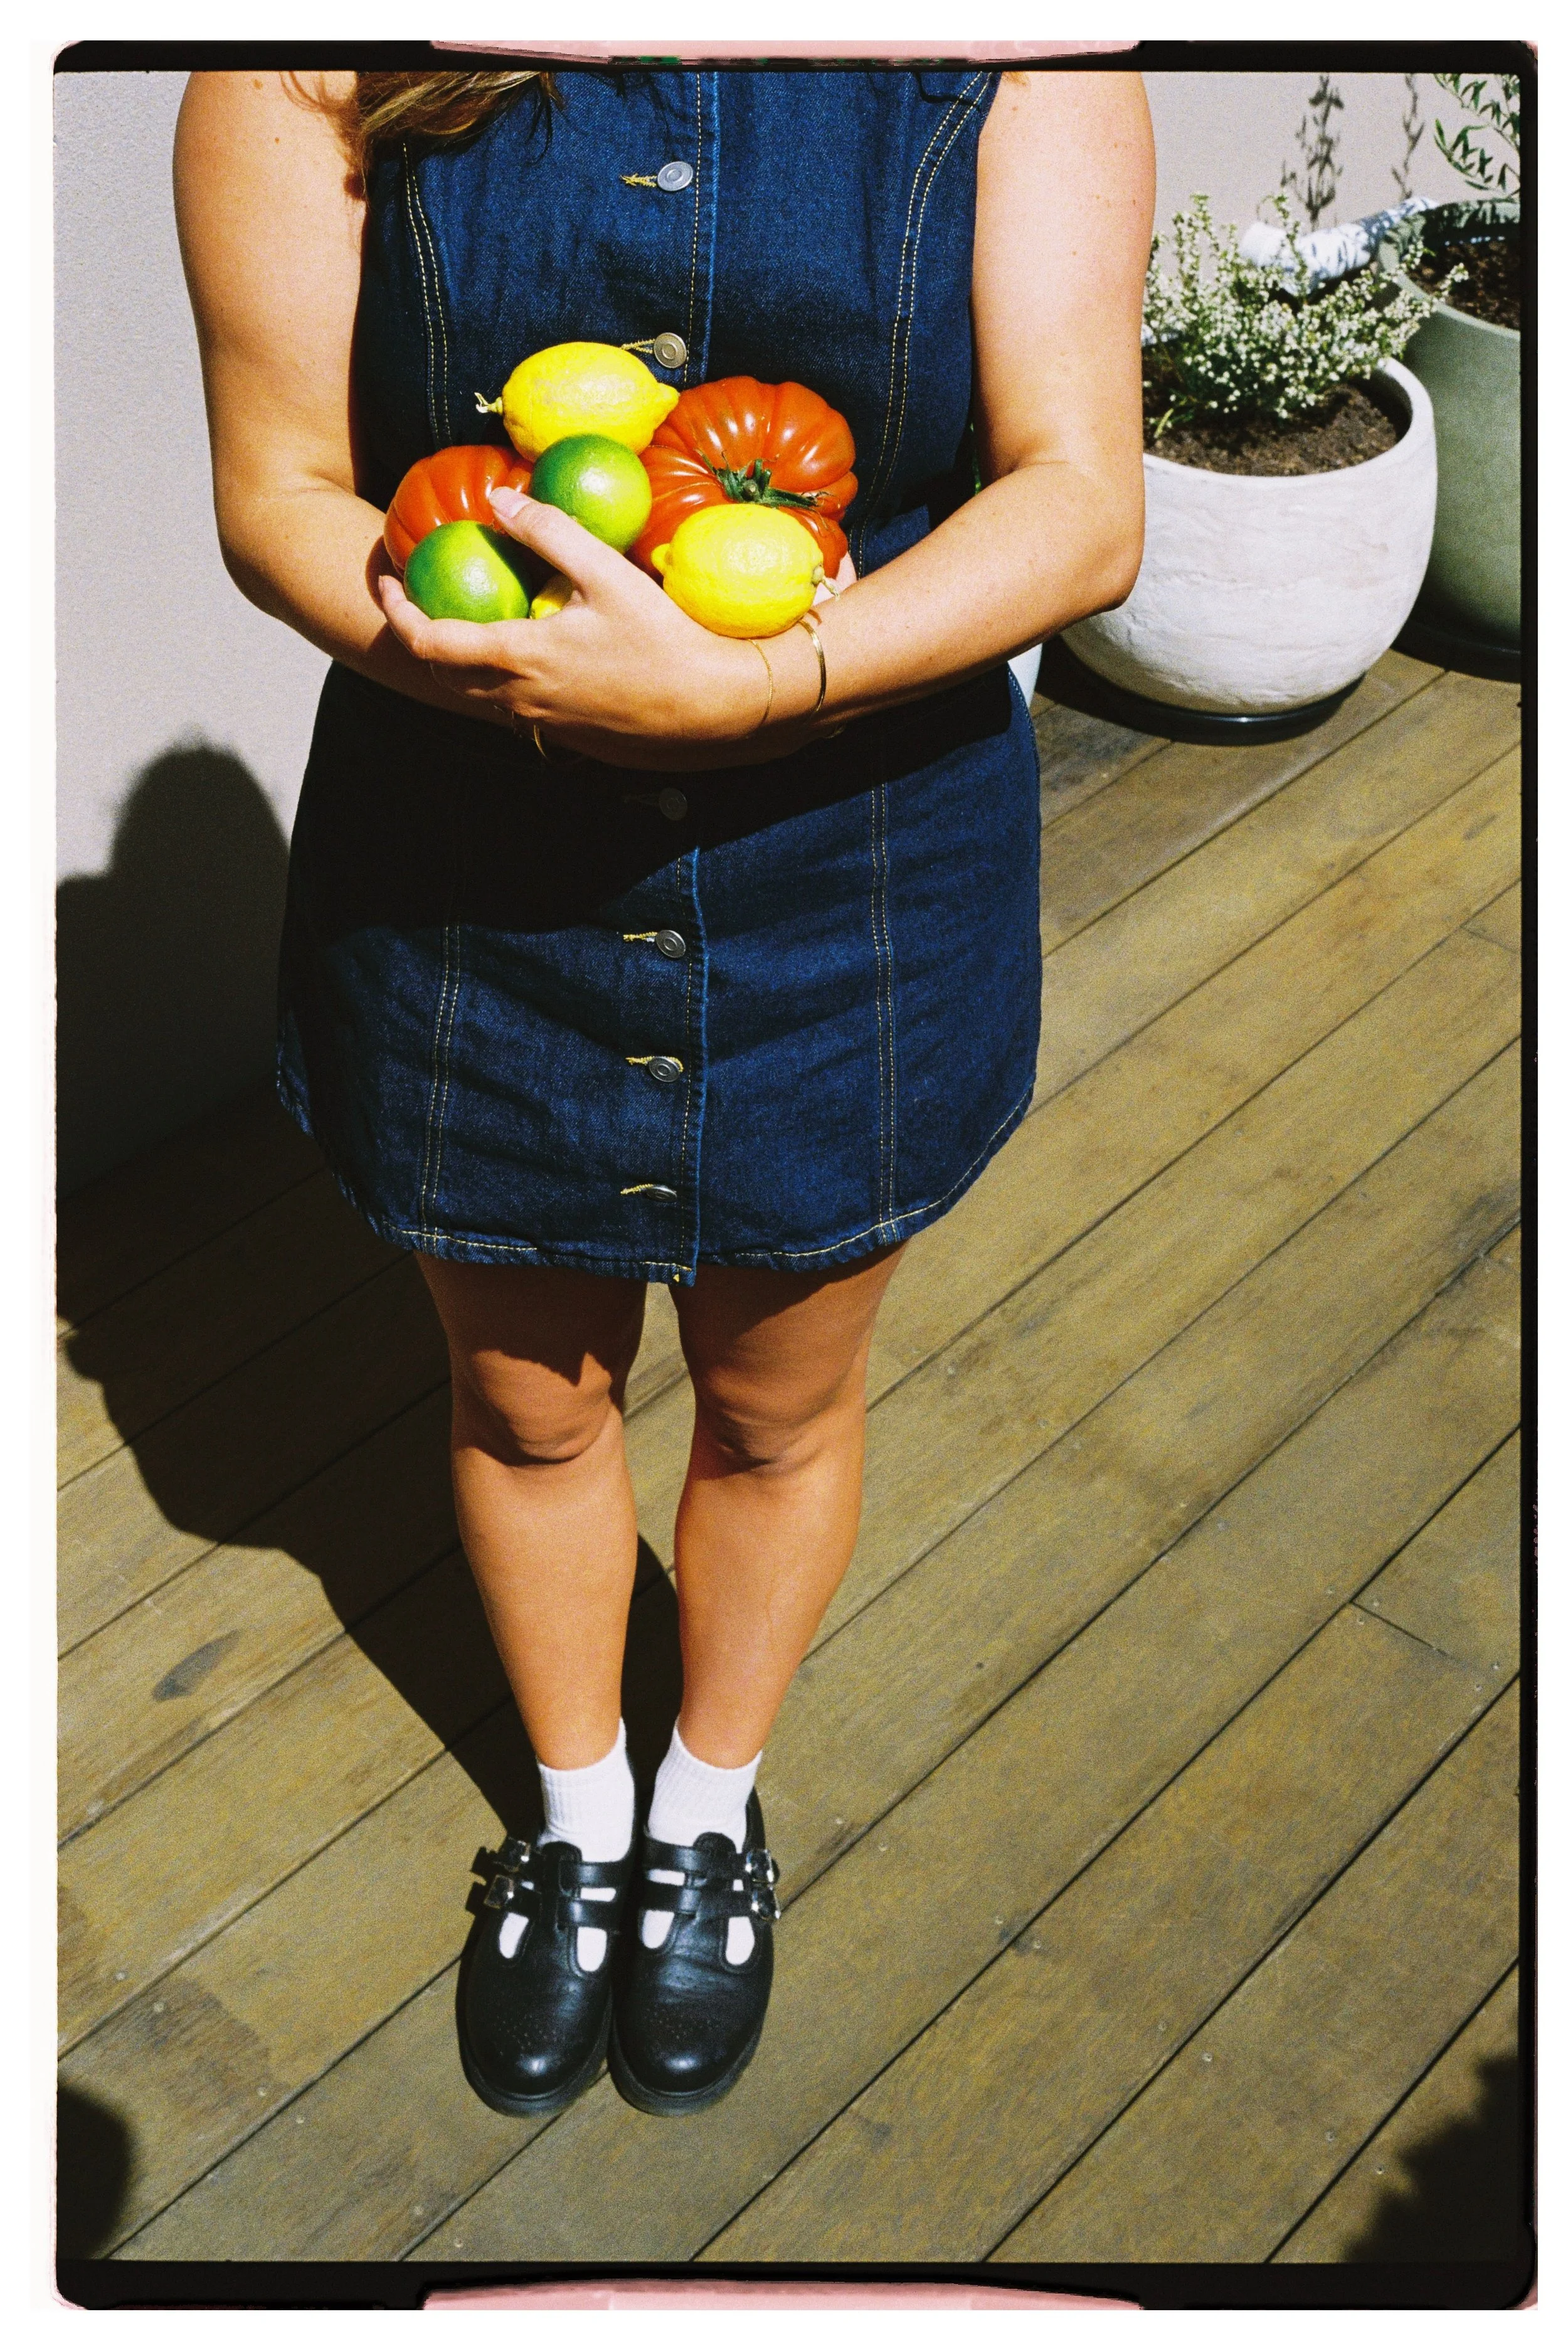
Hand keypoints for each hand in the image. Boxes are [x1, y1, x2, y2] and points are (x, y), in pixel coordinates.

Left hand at [376, 486, 786, 767]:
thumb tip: (502, 496)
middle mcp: (517, 700)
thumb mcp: (605, 572)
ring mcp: (541, 724)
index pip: (427, 641)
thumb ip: (549, 530)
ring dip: (463, 658)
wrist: (713, 708)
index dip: (395, 609)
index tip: (388, 577)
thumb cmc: (664, 638)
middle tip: (418, 593)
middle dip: (421, 633)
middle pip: (443, 673)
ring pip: (479, 694)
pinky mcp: (567, 737)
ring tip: (470, 615)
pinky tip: (527, 648)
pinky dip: (501, 676)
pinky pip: (516, 707)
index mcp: (516, 658)